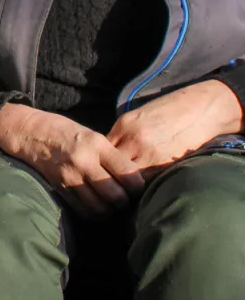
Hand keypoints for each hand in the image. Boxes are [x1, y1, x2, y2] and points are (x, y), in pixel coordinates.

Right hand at [0, 104, 144, 216]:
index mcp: (96, 144)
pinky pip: (84, 210)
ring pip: (101, 208)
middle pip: (117, 196)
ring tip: (109, 202)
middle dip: (124, 200)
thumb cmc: (65, 131)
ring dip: (109, 209)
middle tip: (123, 196)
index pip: (129, 174)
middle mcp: (84, 161)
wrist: (30, 132)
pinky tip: (95, 205)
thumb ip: (110, 155)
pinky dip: (93, 213)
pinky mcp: (61, 187)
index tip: (136, 186)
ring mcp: (71, 176)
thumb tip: (133, 179)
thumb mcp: (91, 134)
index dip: (137, 186)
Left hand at [107, 80, 243, 180]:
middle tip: (112, 183)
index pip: (103, 150)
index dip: (102, 161)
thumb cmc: (168, 113)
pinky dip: (142, 187)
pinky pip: (145, 181)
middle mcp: (132, 139)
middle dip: (110, 175)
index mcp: (124, 125)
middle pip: (111, 165)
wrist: (198, 110)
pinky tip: (143, 188)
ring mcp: (147, 153)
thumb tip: (109, 154)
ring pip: (126, 176)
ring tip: (126, 189)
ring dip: (125, 184)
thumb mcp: (138, 118)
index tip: (103, 169)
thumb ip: (123, 135)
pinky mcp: (164, 164)